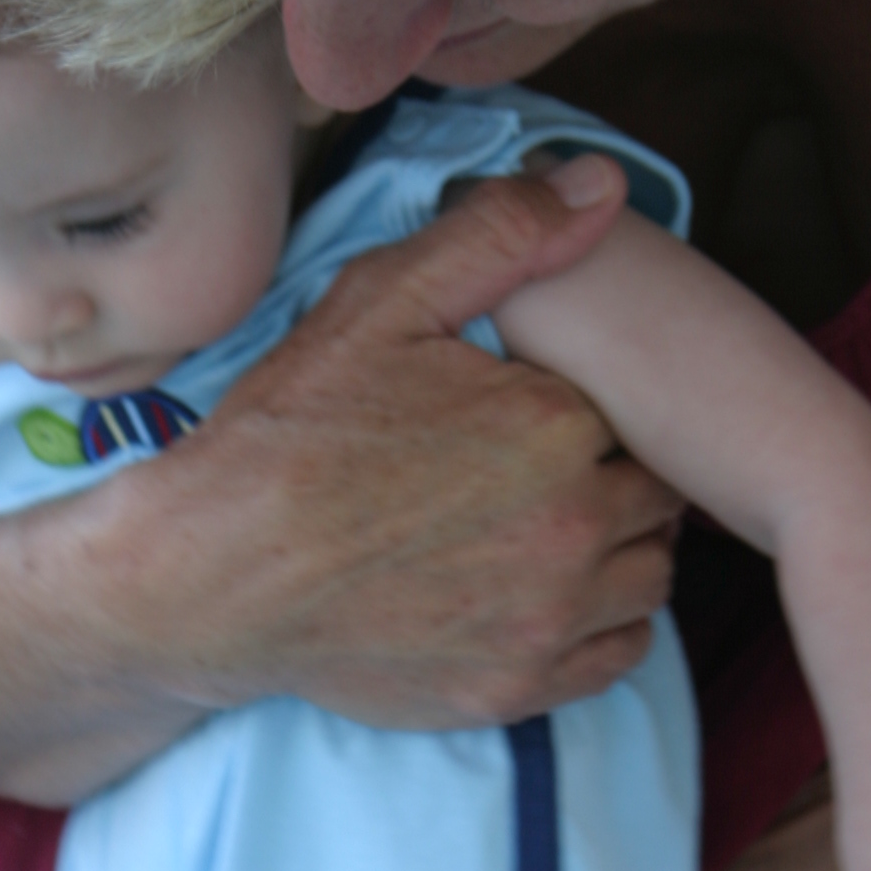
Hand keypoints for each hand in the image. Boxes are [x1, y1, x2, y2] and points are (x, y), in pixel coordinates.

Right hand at [133, 156, 685, 728]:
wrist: (214, 578)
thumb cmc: (291, 435)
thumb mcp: (380, 303)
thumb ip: (501, 234)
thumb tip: (603, 184)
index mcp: (554, 426)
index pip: (638, 406)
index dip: (595, 402)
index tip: (546, 407)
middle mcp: (569, 529)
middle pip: (656, 493)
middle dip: (615, 471)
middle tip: (548, 467)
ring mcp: (547, 619)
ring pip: (651, 575)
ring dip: (622, 548)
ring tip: (553, 525)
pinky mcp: (516, 686)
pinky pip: (620, 654)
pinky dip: (605, 624)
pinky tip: (550, 593)